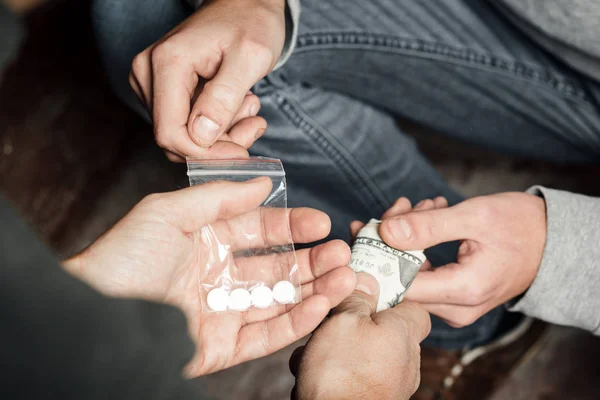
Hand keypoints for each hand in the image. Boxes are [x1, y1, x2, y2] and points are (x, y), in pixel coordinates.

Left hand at [64, 178, 355, 375]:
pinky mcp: (223, 347)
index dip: (292, 227)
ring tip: (345, 277)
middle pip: (278, 268)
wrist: (96, 314)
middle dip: (312, 260)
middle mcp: (221, 275)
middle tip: (341, 252)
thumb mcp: (167, 212)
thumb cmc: (123, 259)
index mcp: (209, 242)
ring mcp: (224, 311)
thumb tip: (262, 184)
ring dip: (315, 289)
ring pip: (280, 301)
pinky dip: (297, 321)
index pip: (261, 232)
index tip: (320, 222)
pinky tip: (320, 304)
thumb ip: (218, 197)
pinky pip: (267, 334)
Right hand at [130, 0, 286, 160]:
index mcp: (166, 64)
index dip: (206, 153)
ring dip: (222, 135)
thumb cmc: (250, 24)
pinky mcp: (162, 91)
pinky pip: (186, 126)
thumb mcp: (250, 58)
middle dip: (218, 145)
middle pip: (176, 138)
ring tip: (250, 107)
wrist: (245, 5)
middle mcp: (148, 74)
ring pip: (183, 136)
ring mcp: (151, 83)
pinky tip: (238, 106)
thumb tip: (201, 136)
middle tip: (254, 124)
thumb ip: (225, 97)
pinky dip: (217, 127)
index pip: (170, 133)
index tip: (242, 151)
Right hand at [290, 273, 430, 399]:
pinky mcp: (373, 399)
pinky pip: (355, 377)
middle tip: (328, 324)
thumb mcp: (343, 321)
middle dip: (352, 325)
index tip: (364, 291)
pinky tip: (313, 375)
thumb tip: (365, 280)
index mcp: (404, 333)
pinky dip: (335, 374)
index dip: (389, 297)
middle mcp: (405, 361)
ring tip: (314, 354)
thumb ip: (356, 298)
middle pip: (382, 330)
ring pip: (362, 354)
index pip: (413, 307)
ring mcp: (391, 384)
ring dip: (337, 351)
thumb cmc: (343, 376)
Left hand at [378, 193, 546, 327]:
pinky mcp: (452, 297)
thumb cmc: (520, 226)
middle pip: (401, 280)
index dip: (378, 255)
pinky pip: (422, 274)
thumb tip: (385, 231)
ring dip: (405, 239)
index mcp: (463, 291)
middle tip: (400, 206)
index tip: (369, 225)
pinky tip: (425, 218)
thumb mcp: (475, 217)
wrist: (551, 240)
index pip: (400, 284)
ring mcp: (453, 306)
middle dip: (391, 240)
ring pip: (409, 274)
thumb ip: (429, 226)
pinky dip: (417, 246)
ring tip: (419, 206)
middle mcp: (456, 308)